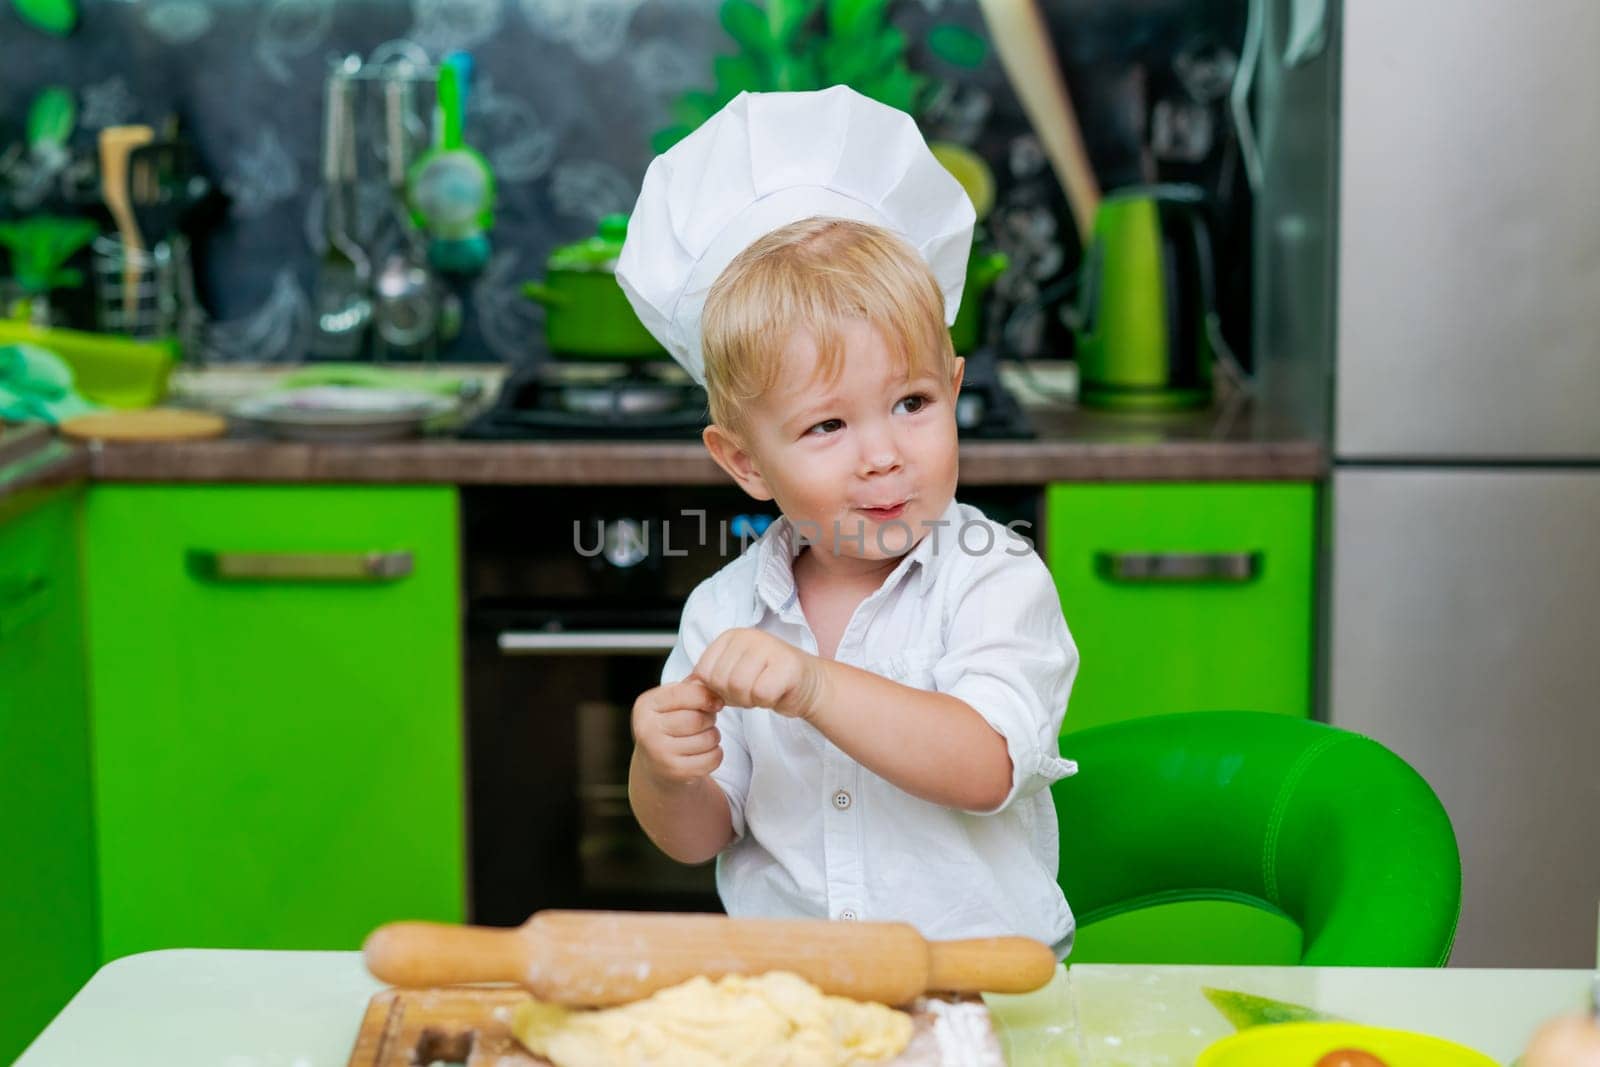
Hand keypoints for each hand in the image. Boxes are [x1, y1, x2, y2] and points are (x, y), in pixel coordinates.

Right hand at [631, 679, 724, 784]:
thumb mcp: (671, 702)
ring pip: (707, 739)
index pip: (682, 693)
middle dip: (710, 719)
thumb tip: (713, 683)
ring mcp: (659, 754)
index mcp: (645, 706)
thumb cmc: (669, 725)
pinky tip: (705, 753)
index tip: (717, 702)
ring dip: (714, 737)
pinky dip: (716, 754)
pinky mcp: (675, 773)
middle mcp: (646, 730)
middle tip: (706, 721)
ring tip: (703, 737)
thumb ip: (689, 689)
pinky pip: (712, 758)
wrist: (655, 765)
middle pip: (697, 719)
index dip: (706, 696)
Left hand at [692, 627, 823, 720]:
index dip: (717, 689)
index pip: (703, 672)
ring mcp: (768, 647)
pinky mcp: (787, 664)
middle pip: (721, 681)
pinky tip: (776, 693)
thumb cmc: (766, 681)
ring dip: (751, 700)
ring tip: (763, 691)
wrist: (807, 686)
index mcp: (729, 637)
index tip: (736, 686)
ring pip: (739, 688)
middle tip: (753, 690)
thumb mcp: (731, 676)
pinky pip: (762, 693)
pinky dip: (767, 701)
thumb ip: (707, 680)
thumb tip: (682, 687)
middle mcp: (747, 636)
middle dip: (735, 696)